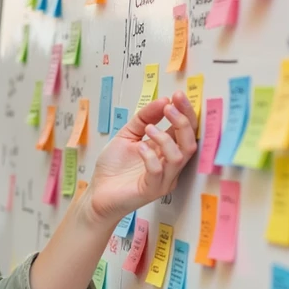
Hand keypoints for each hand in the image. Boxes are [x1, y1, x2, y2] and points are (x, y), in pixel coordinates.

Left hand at [87, 93, 197, 225]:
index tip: (177, 95)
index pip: (185, 130)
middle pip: (190, 142)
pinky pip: (158, 172)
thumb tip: (163, 100)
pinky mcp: (151, 190)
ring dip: (165, 138)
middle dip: (182, 121)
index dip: (185, 112)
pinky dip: (150, 156)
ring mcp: (163, 179)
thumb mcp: (127, 135)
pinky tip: (139, 147)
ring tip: (149, 128)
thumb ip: (143, 118)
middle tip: (169, 107)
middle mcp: (170, 165)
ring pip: (179, 157)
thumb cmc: (114, 167)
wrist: (98, 193)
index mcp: (167, 150)